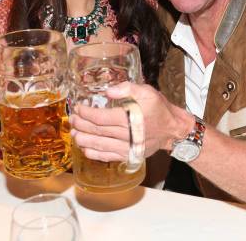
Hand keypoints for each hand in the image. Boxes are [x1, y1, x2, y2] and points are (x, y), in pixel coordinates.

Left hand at [70, 82, 192, 161]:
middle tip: (72, 120)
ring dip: (84, 140)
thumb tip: (108, 91)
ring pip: (100, 145)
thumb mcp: (147, 92)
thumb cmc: (159, 109)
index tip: (79, 109)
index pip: (101, 117)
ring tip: (74, 135)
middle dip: (82, 126)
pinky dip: (95, 154)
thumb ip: (127, 88)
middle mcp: (127, 134)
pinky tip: (86, 148)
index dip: (86, 114)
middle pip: (98, 131)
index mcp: (130, 118)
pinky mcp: (129, 155)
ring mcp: (127, 147)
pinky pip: (108, 156)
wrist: (173, 129)